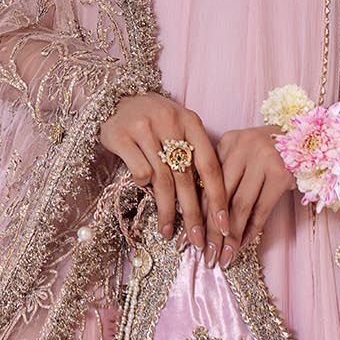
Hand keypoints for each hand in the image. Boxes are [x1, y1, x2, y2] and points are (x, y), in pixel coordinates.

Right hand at [99, 92, 229, 249]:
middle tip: (198, 241)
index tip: (222, 224)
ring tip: (168, 232)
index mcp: (191, 121)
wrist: (117, 97)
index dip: (217, 197)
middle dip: (194, 214)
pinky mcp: (121, 135)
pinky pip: (139, 171)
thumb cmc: (155, 120)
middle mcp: (170, 122)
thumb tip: (208, 202)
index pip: (210, 165)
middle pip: (186, 177)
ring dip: (167, 211)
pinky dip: (144, 186)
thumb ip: (192, 155)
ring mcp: (145, 127)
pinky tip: (145, 195)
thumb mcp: (179, 128)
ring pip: (162, 179)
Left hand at [200, 124, 295, 269]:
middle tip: (204, 256)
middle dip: (211, 230)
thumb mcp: (243, 154)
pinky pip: (261, 210)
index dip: (195, 213)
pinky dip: (250, 231)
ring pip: (240, 206)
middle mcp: (243, 147)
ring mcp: (264, 159)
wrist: (307, 139)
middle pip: (220, 196)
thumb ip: (225, 176)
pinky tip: (242, 246)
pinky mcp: (281, 175)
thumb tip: (201, 219)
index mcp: (228, 141)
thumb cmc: (269, 152)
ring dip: (230, 237)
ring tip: (223, 258)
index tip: (186, 238)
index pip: (206, 182)